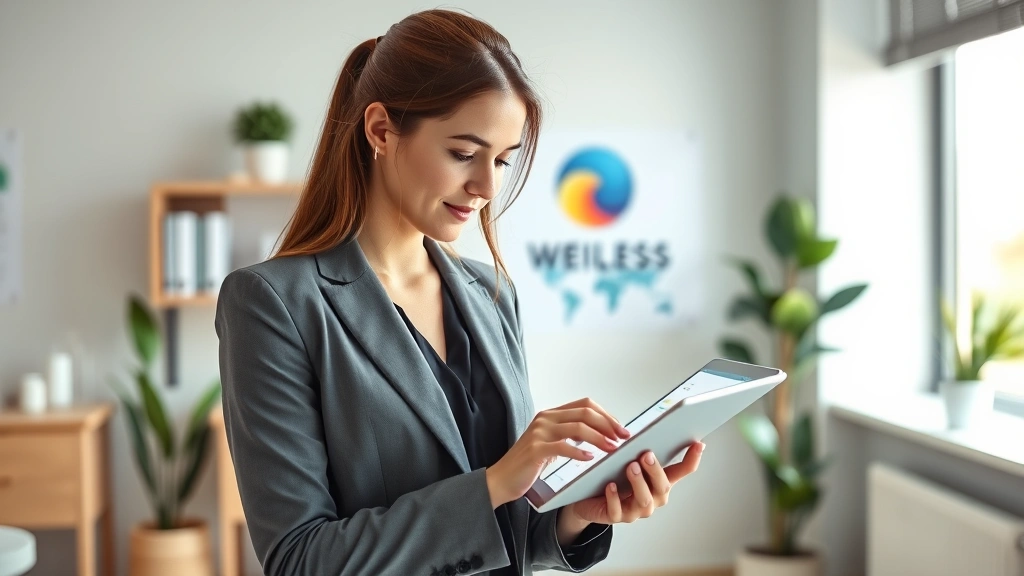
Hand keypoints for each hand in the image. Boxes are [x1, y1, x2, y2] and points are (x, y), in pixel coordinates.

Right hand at [485, 398, 630, 507]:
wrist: (502, 479)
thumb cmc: (528, 464)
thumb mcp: (551, 444)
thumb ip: (570, 435)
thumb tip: (600, 434)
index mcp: (550, 415)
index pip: (585, 404)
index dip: (606, 414)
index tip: (621, 428)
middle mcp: (545, 419)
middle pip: (585, 412)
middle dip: (608, 424)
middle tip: (623, 437)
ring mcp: (539, 432)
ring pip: (578, 427)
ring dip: (599, 438)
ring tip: (612, 448)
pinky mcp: (535, 449)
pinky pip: (563, 446)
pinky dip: (580, 452)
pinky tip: (590, 459)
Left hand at [566, 441, 704, 524]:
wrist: (588, 498)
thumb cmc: (613, 475)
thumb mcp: (628, 460)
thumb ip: (641, 451)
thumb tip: (650, 433)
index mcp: (658, 483)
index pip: (681, 472)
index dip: (692, 460)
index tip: (698, 444)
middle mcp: (652, 499)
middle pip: (663, 488)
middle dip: (656, 471)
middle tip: (647, 454)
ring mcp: (635, 510)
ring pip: (644, 501)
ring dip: (638, 482)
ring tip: (630, 466)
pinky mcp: (615, 516)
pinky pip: (617, 511)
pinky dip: (614, 498)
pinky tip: (610, 486)